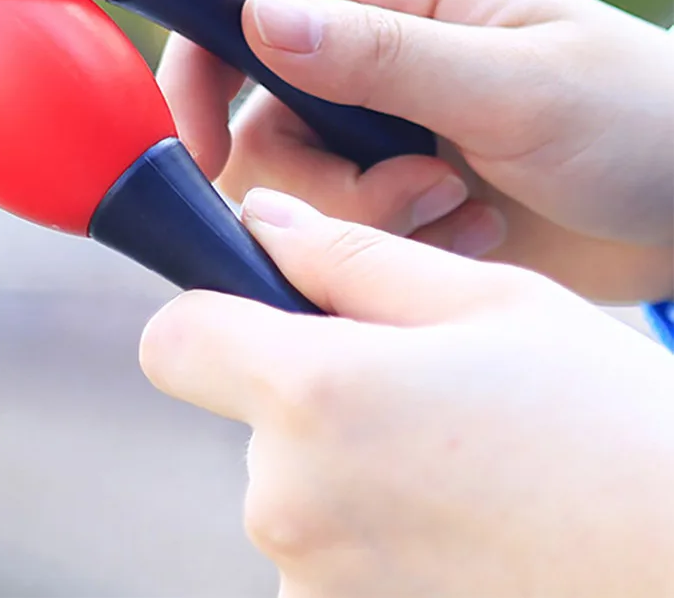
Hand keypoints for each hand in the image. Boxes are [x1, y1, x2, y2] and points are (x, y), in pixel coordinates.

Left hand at [140, 190, 673, 597]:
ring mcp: (313, 587)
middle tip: (425, 396)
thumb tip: (261, 219)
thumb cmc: (608, 424)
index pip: (173, 342)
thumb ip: (350, 257)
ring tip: (463, 471)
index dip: (211, 318)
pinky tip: (463, 533)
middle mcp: (289, 504)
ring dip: (349, 471)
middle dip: (309, 395)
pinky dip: (375, 537)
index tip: (265, 316)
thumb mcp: (489, 303)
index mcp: (314, 395)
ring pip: (293, 490)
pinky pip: (326, 559)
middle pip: (247, 418)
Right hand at [157, 0, 673, 301]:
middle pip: (259, 117)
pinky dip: (395, 246)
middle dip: (317, 178)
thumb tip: (256, 19)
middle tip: (416, 192)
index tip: (200, 147)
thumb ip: (382, 55)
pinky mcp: (396, 189)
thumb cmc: (635, 119)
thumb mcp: (515, 86)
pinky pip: (340, 230)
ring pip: (294, 184)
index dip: (201, 68)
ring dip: (365, 216)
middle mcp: (370, 54)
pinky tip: (472, 236)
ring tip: (458, 213)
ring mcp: (380, 126)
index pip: (247, 3)